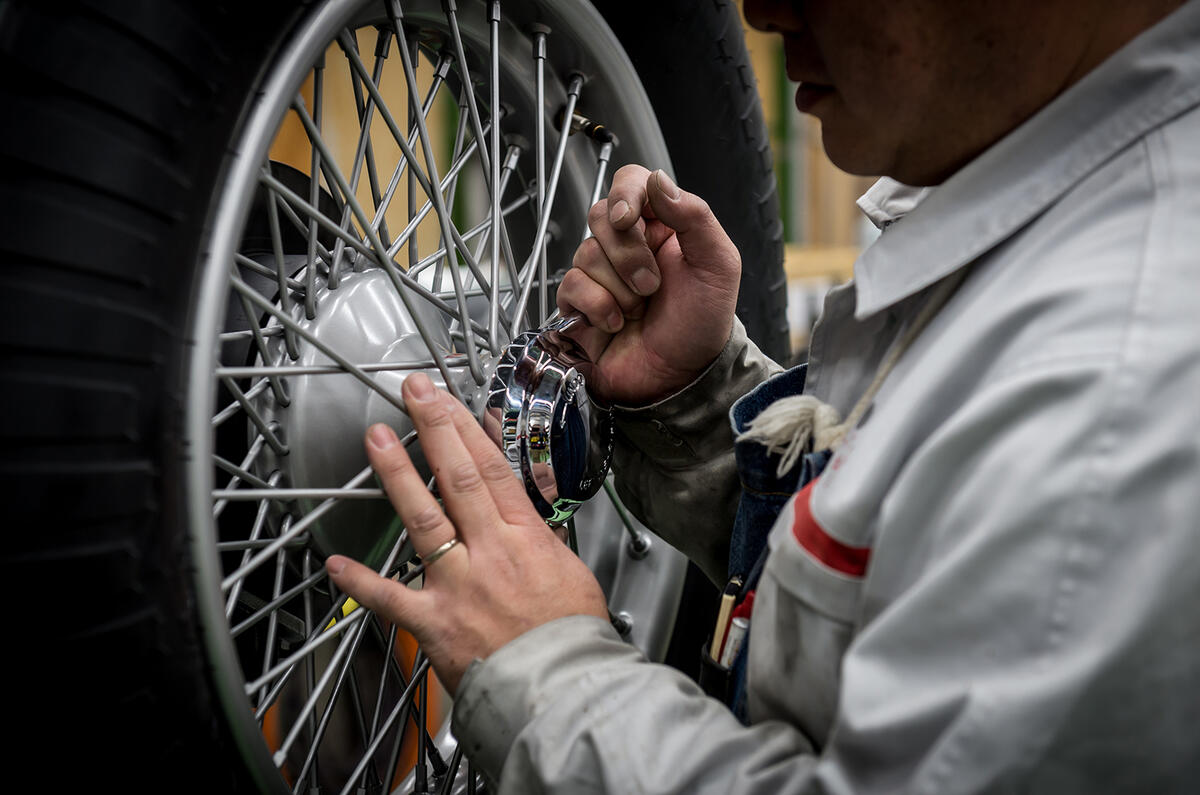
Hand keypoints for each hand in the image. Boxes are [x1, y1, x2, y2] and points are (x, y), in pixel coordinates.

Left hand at [326, 373, 608, 694]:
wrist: (561, 687)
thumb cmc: (571, 637)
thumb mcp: (571, 573)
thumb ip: (542, 543)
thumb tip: (531, 524)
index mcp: (524, 537)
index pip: (492, 469)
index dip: (466, 428)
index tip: (447, 399)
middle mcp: (488, 552)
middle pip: (458, 477)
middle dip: (433, 428)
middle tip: (412, 393)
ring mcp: (457, 583)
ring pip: (423, 519)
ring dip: (397, 475)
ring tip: (378, 439)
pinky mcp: (435, 621)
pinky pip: (390, 598)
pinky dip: (360, 581)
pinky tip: (334, 562)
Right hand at [558, 165, 741, 404]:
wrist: (682, 377)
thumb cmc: (702, 322)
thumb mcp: (718, 266)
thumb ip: (695, 216)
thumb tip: (658, 180)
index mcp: (662, 225)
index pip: (630, 182)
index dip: (623, 194)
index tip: (628, 218)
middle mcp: (627, 243)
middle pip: (601, 217)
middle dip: (627, 255)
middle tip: (653, 286)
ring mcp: (600, 273)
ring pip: (585, 253)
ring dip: (619, 289)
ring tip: (640, 310)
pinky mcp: (579, 302)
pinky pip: (571, 286)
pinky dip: (598, 307)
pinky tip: (618, 322)